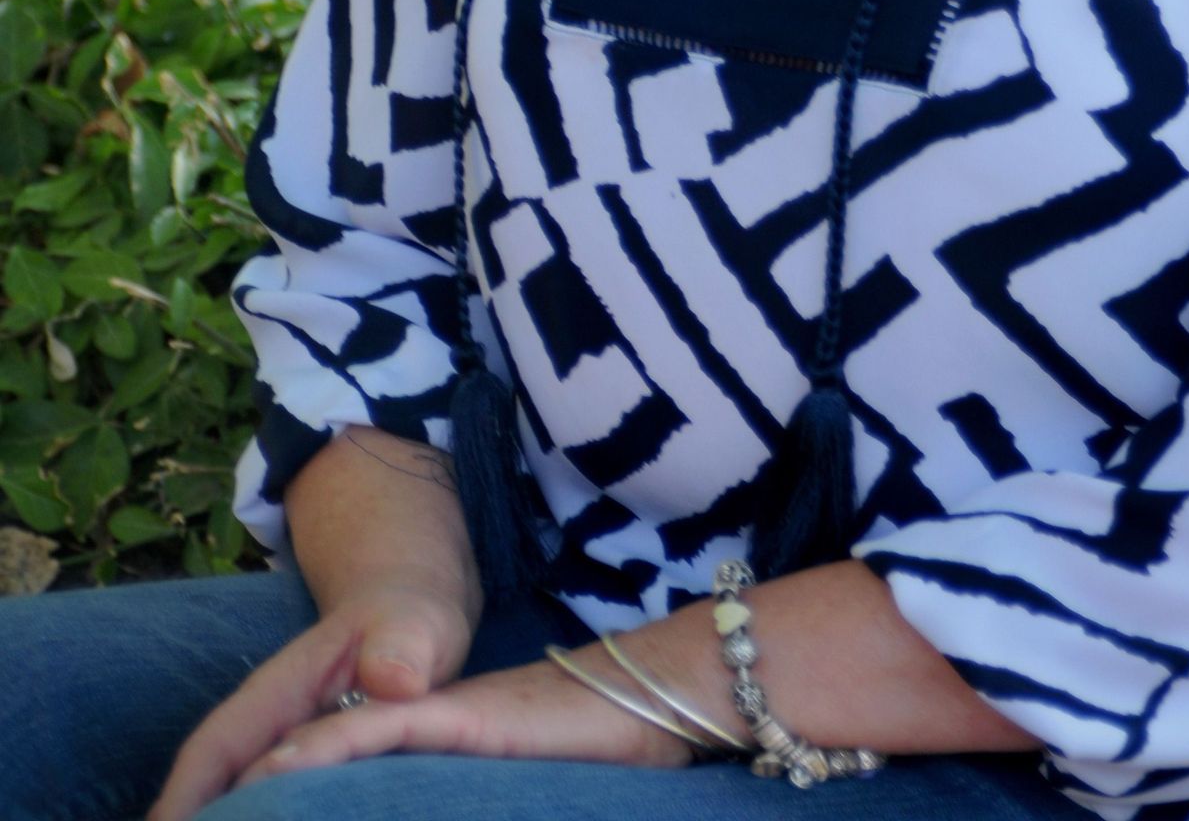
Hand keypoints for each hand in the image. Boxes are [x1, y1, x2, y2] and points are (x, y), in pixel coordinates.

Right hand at [148, 580, 474, 820]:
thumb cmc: (412, 620)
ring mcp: (281, 745)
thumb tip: (392, 680)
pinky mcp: (302, 766)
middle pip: (211, 783)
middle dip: (190, 820)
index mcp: (280, 690)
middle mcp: (267, 722)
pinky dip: (252, 819)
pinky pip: (267, 800)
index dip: (183, 796)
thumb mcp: (415, 624)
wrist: (412, 613)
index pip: (215, 748)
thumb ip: (401, 647)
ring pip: (234, 795)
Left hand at [224, 651, 696, 788]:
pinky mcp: (464, 718)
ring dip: (267, 776)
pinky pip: (378, 733)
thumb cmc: (611, 757)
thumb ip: (473, 804)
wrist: (667, 694)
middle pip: (319, 757)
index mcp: (433, 750)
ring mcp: (442, 718)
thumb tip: (438, 817)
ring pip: (332, 745)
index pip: (339, 768)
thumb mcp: (522, 800)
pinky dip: (324, 752)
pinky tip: (280, 767)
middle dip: (251, 796)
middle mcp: (424, 729)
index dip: (277, 799)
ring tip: (207, 807)